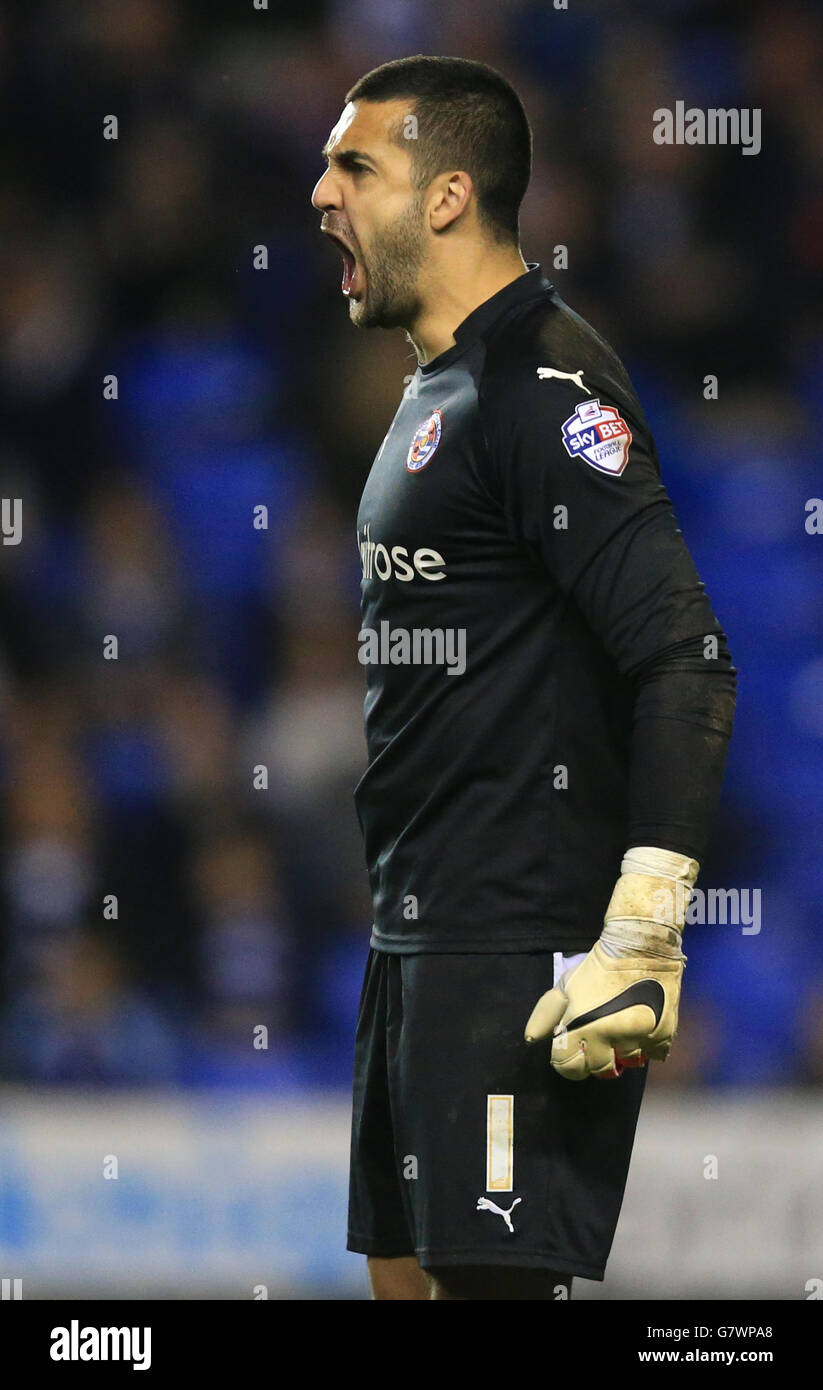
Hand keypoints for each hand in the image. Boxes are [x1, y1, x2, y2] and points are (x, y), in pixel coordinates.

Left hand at [524, 936, 683, 1079]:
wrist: (641, 947)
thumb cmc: (599, 966)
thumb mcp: (566, 986)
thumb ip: (547, 1014)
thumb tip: (533, 1039)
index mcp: (582, 1025)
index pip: (568, 1066)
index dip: (567, 1062)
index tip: (573, 1052)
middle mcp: (610, 1036)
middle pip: (599, 1069)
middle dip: (596, 1059)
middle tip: (599, 1041)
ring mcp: (639, 1037)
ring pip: (628, 1061)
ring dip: (623, 1050)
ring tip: (622, 1029)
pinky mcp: (663, 1034)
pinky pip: (653, 1055)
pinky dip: (647, 1045)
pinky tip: (642, 1027)